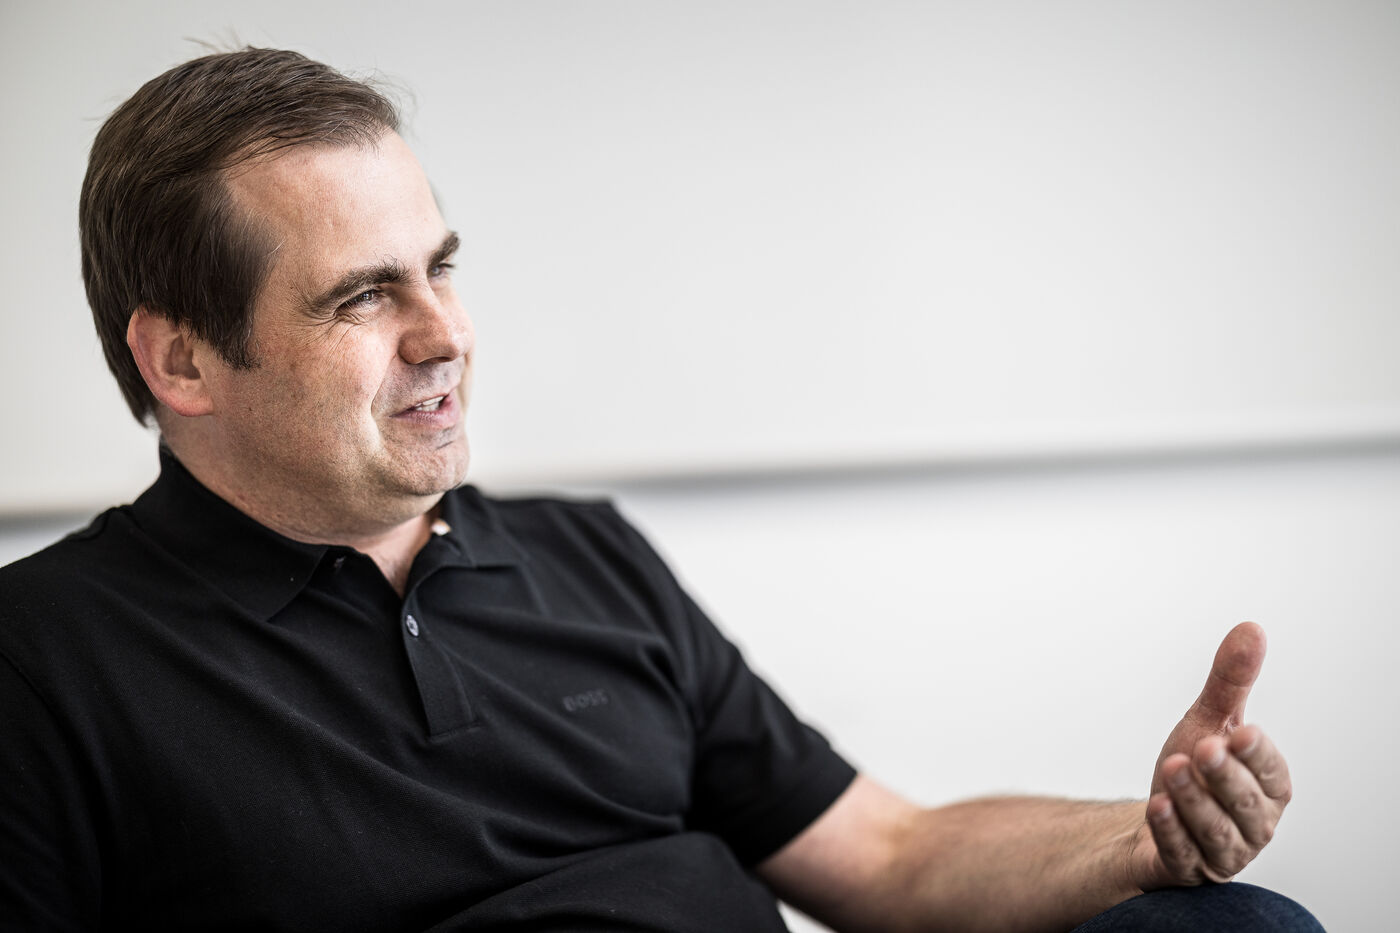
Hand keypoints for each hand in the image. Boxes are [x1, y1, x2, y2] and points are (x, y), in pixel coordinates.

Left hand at [1131, 622, 1292, 888]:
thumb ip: (1230, 682)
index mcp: (1267, 788)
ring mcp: (1221, 852)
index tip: (1241, 731)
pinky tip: (1156, 806)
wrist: (1157, 819)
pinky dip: (1170, 833)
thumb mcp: (1208, 721)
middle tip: (1203, 747)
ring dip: (1194, 801)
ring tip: (1172, 767)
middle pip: (1245, 805)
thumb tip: (1251, 629)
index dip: (1257, 755)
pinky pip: (1181, 856)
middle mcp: (1253, 825)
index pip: (1270, 773)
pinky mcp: (1187, 869)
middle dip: (1225, 777)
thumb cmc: (1193, 770)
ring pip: (1214, 832)